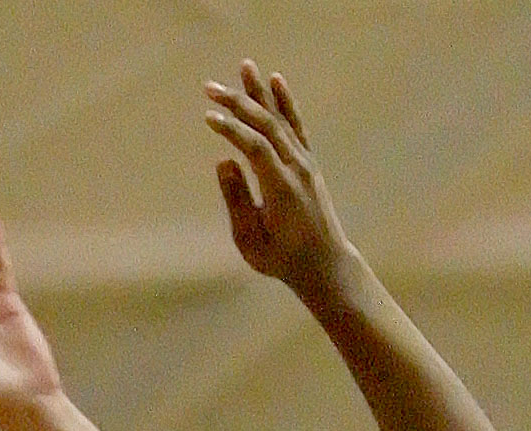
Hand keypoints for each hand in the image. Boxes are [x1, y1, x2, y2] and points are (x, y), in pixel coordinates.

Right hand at [205, 62, 357, 303]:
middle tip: (209, 86)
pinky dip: (286, 103)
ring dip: (260, 93)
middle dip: (238, 103)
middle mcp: (297, 168)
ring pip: (281, 119)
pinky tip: (276, 83)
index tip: (207, 116)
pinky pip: (296, 126)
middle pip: (266, 125)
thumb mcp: (251, 238)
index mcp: (281, 188)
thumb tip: (225, 163)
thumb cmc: (281, 258)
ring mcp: (305, 162)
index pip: (254, 148)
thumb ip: (237, 200)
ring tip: (245, 67)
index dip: (231, 130)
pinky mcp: (307, 162)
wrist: (324, 263)